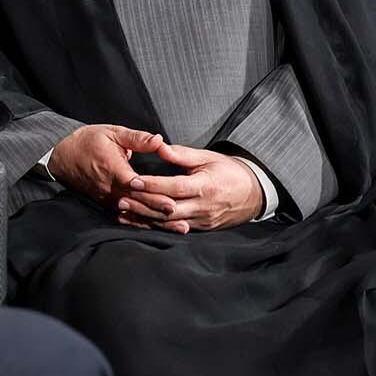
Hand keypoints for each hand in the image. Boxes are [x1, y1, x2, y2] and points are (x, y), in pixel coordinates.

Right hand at [46, 123, 169, 217]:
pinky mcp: (107, 203)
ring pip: (135, 214)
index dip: (153, 195)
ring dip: (156, 221)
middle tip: (182, 220)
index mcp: (113, 170)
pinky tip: (159, 227)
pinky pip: (127, 216)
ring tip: (177, 227)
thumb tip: (159, 140)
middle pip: (138, 204)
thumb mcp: (112, 133)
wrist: (63, 155)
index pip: (136, 187)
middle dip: (160, 212)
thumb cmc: (88, 141)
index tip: (172, 201)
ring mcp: (108, 199)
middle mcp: (110, 189)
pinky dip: (144, 222)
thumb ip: (137, 138)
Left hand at [116, 143, 263, 233]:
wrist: (254, 194)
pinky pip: (175, 229)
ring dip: (145, 218)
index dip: (153, 184)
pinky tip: (138, 222)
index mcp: (205, 186)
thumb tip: (159, 147)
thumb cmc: (229, 171)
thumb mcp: (207, 157)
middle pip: (168, 209)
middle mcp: (203, 207)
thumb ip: (182, 154)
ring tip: (123, 212)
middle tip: (121, 199)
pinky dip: (155, 226)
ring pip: (169, 223)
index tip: (133, 180)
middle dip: (143, 205)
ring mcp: (202, 220)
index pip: (174, 187)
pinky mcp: (201, 228)